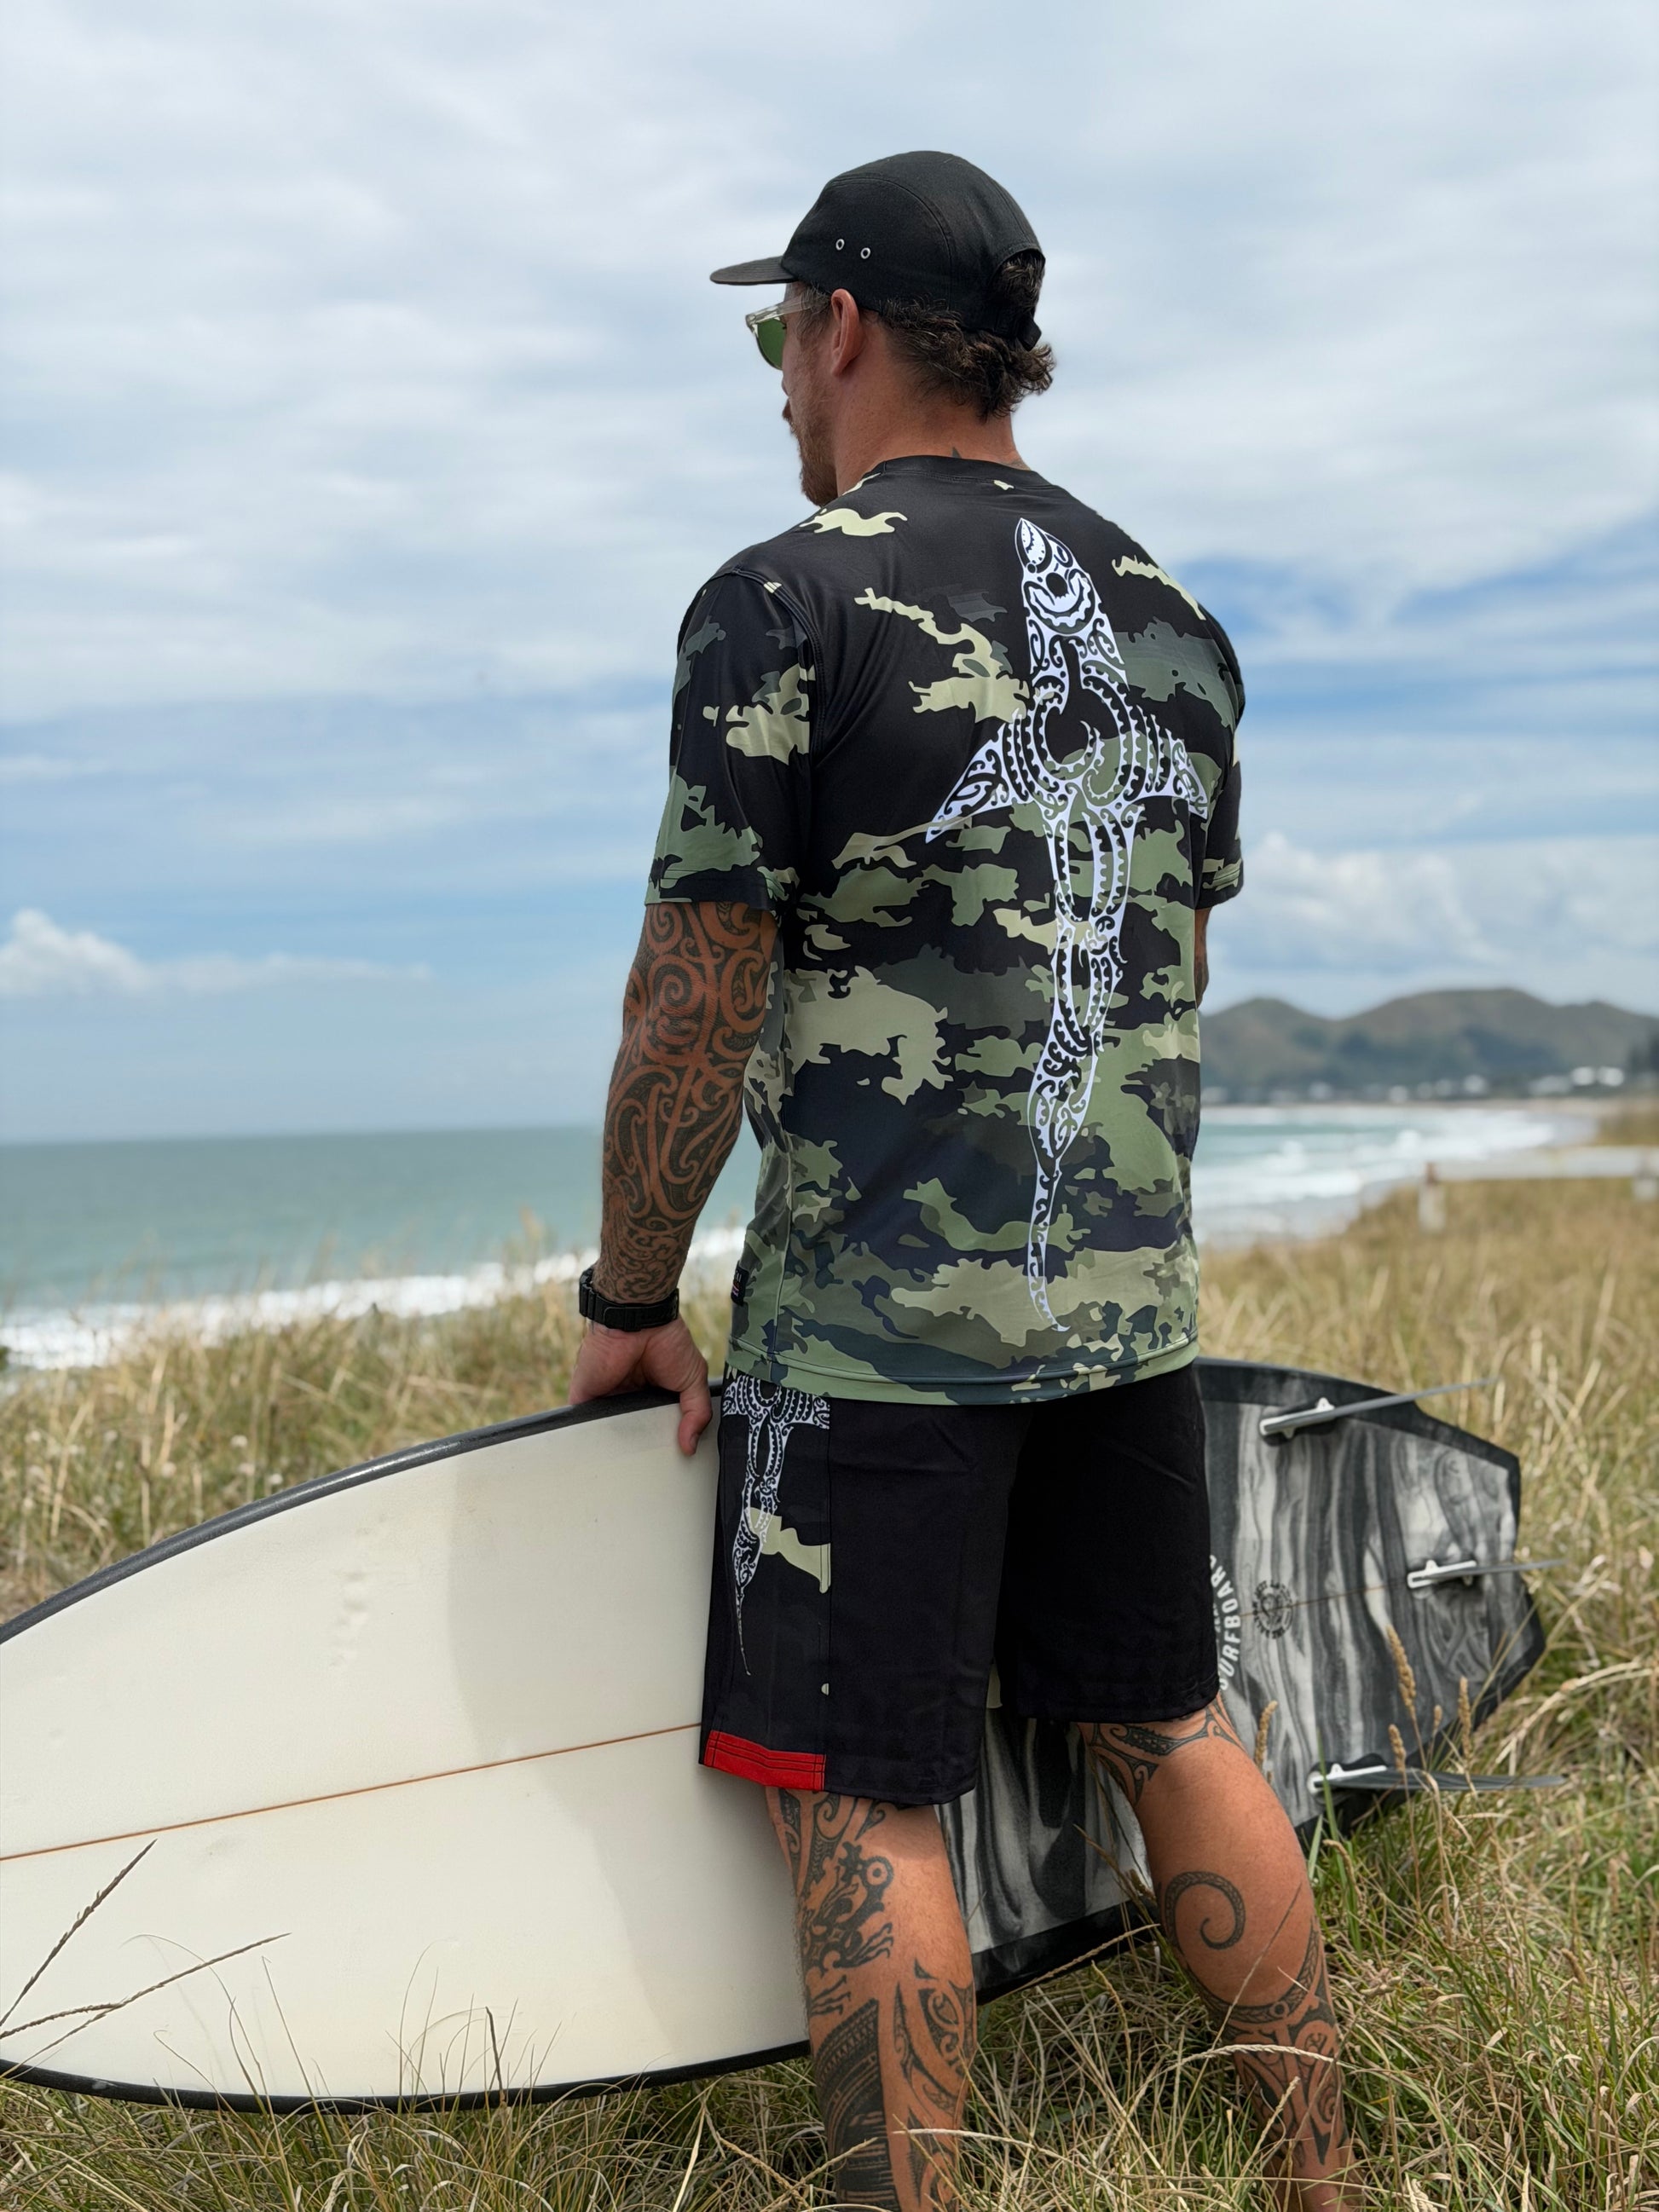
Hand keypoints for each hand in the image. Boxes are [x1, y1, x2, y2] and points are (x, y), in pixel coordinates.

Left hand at [567, 1316, 711, 1456]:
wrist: (638, 1321)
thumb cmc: (668, 1340)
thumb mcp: (693, 1379)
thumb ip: (697, 1413)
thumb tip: (690, 1446)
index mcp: (652, 1394)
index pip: (656, 1427)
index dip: (664, 1444)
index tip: (672, 1460)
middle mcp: (628, 1397)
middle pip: (633, 1435)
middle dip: (641, 1450)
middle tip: (653, 1465)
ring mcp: (605, 1399)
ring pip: (608, 1434)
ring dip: (617, 1448)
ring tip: (632, 1464)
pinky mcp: (584, 1398)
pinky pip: (583, 1426)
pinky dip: (590, 1439)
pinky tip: (603, 1452)